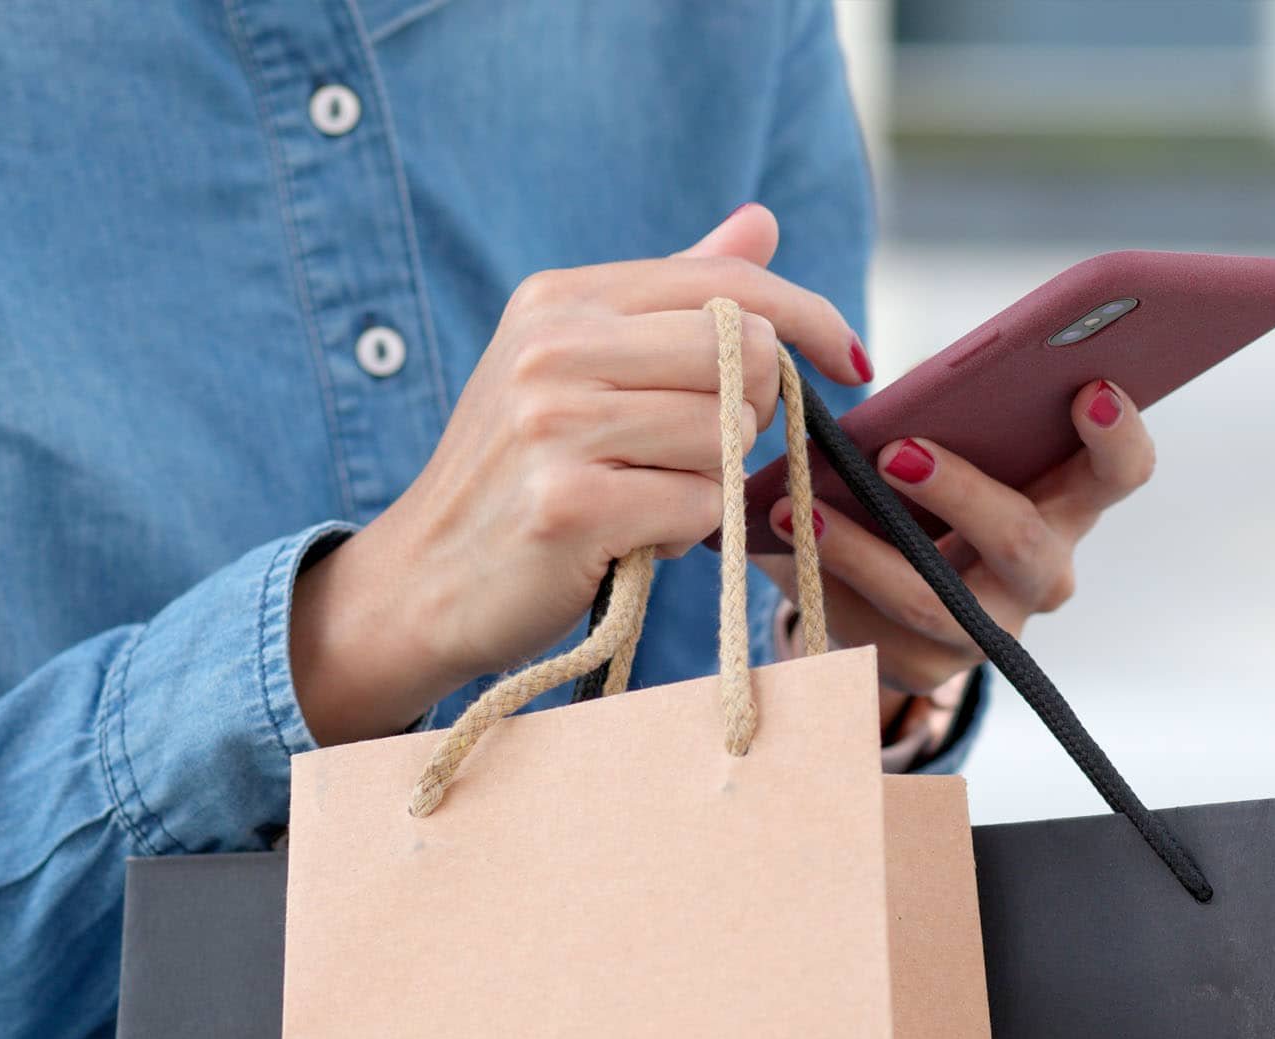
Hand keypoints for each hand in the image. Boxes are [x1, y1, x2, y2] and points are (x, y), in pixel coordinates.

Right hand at [289, 205, 869, 744]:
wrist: (423, 579)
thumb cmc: (524, 472)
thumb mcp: (582, 364)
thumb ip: (676, 298)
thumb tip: (763, 224)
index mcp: (561, 299)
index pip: (727, 284)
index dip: (811, 318)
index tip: (851, 360)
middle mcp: (553, 347)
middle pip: (743, 355)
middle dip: (754, 413)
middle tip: (706, 452)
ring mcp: (555, 425)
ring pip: (726, 435)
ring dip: (712, 481)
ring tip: (650, 495)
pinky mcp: (568, 505)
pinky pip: (700, 507)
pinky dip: (686, 531)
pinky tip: (633, 537)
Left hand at [757, 380, 1154, 715]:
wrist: (889, 582)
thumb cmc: (929, 482)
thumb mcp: (948, 436)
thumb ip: (946, 402)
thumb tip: (904, 370)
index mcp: (1068, 501)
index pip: (1121, 472)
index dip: (1118, 436)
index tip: (1089, 388)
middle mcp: (1044, 572)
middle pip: (1023, 541)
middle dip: (959, 494)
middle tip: (896, 451)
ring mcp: (991, 630)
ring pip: (936, 604)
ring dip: (863, 555)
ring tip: (801, 511)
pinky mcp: (928, 668)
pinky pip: (873, 633)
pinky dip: (819, 585)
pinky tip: (774, 545)